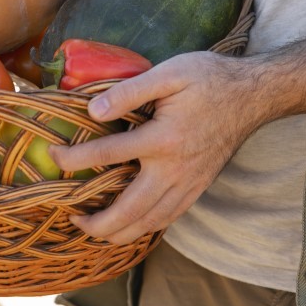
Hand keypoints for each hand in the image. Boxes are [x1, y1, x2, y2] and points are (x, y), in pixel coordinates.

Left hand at [49, 51, 268, 244]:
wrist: (254, 95)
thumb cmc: (210, 78)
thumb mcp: (170, 73)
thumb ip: (129, 90)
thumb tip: (93, 110)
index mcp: (163, 140)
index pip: (107, 155)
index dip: (74, 159)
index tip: (52, 157)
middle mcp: (175, 170)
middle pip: (127, 212)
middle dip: (95, 223)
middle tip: (71, 220)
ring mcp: (189, 184)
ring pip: (148, 224)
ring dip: (118, 233)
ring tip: (95, 229)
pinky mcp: (198, 188)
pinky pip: (168, 219)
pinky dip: (145, 229)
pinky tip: (131, 225)